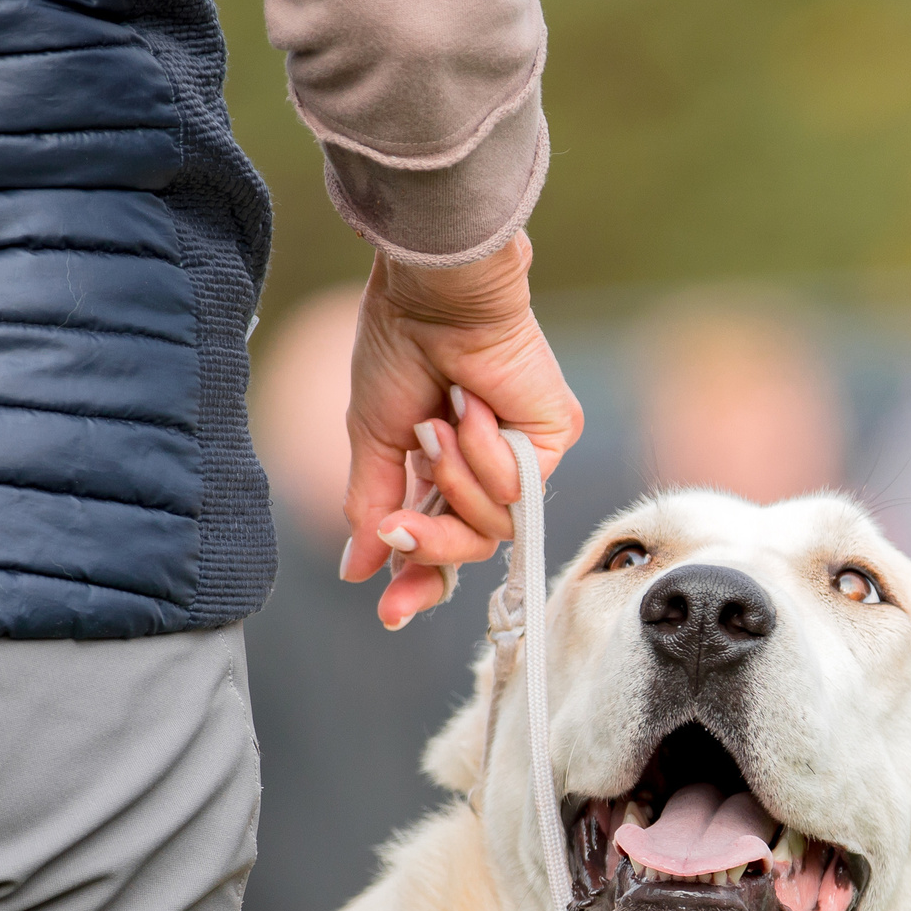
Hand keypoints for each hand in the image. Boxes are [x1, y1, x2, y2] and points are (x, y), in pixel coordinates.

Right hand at [339, 233, 584, 628]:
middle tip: (398, 526)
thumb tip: (359, 569)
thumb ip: (373, 506)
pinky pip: (515, 488)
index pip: (437, 542)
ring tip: (438, 426)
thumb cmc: (401, 346)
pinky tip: (471, 408)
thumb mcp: (374, 439)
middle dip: (430, 544)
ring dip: (453, 481)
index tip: (389, 614)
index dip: (416, 582)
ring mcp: (522, 454)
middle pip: (468, 550)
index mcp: (442, 465)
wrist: (435, 296)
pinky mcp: (551, 437)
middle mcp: (487, 465)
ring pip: (492, 527)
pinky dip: (483, 453)